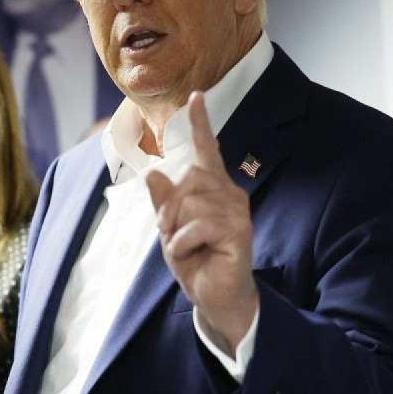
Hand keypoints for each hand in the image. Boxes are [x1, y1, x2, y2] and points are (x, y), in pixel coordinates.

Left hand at [145, 91, 257, 354]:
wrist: (216, 297)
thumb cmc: (197, 261)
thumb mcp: (171, 230)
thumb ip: (163, 202)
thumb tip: (153, 172)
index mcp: (213, 188)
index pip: (207, 150)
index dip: (201, 123)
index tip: (196, 96)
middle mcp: (229, 193)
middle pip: (186, 179)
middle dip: (168, 209)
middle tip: (172, 235)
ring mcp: (236, 210)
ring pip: (189, 202)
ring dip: (176, 230)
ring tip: (187, 247)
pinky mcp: (238, 229)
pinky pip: (197, 224)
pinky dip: (184, 243)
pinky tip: (196, 254)